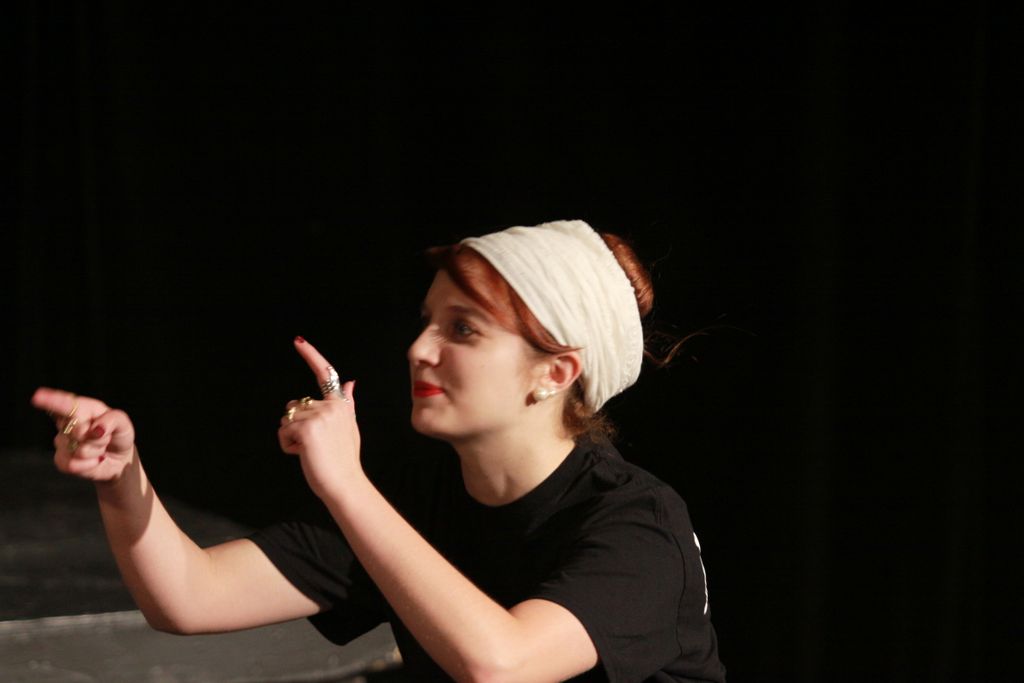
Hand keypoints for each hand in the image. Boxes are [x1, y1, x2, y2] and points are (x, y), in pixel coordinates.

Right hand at [30, 388, 136, 481]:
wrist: (119, 458)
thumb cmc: (119, 435)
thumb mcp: (123, 423)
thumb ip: (112, 420)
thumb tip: (95, 429)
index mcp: (83, 408)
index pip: (66, 404)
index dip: (51, 400)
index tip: (38, 397)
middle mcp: (69, 423)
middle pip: (78, 431)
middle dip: (99, 438)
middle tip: (106, 438)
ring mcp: (62, 441)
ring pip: (78, 450)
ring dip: (95, 451)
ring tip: (100, 448)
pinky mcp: (62, 459)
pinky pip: (72, 464)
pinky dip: (88, 465)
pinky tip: (94, 460)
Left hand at [277, 337, 359, 499]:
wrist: (344, 483)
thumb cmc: (344, 460)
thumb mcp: (349, 427)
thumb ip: (347, 403)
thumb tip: (351, 382)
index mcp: (341, 405)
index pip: (326, 374)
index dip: (311, 356)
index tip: (298, 341)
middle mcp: (331, 406)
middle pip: (295, 405)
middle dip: (296, 425)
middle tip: (314, 445)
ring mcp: (319, 416)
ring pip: (286, 419)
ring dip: (291, 437)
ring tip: (310, 451)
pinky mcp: (307, 428)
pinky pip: (283, 432)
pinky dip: (287, 446)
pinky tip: (302, 454)